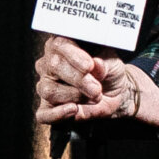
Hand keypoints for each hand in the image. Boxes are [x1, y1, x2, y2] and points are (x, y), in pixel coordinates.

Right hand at [35, 34, 158, 128]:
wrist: (115, 92)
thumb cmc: (109, 72)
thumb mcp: (112, 62)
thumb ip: (104, 63)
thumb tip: (96, 64)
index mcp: (63, 45)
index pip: (59, 45)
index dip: (73, 56)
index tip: (89, 66)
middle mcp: (49, 63)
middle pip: (53, 67)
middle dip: (78, 79)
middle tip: (96, 88)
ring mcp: (46, 85)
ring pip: (49, 90)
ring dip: (75, 96)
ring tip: (93, 96)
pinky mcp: (48, 107)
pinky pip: (43, 113)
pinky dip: (57, 114)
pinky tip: (73, 110)